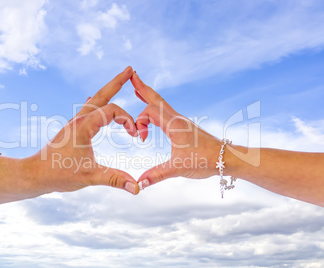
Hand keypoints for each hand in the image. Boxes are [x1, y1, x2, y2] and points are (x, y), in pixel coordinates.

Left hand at [0, 67, 139, 205]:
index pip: (113, 110)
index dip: (128, 120)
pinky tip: (94, 100)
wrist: (35, 174)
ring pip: (95, 100)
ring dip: (108, 90)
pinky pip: (88, 109)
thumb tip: (137, 188)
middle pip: (102, 94)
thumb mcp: (89, 176)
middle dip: (117, 82)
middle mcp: (79, 119)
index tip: (135, 135)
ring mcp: (75, 122)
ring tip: (118, 81)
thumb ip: (114, 179)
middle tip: (130, 69)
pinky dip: (98, 102)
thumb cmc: (58, 174)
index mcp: (84, 125)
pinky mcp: (72, 128)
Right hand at [131, 72, 221, 188]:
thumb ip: (156, 175)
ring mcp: (181, 122)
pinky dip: (156, 107)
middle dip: (142, 87)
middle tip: (131, 74)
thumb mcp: (178, 168)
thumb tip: (138, 184)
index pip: (149, 112)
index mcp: (174, 124)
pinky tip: (154, 113)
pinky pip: (166, 112)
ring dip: (149, 97)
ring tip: (138, 90)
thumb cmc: (205, 160)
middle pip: (156, 98)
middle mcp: (177, 119)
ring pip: (162, 104)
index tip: (141, 139)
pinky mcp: (185, 127)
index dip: (140, 122)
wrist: (228, 158)